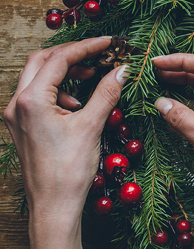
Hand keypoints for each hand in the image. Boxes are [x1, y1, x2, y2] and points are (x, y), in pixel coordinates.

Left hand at [3, 37, 127, 248]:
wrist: (53, 205)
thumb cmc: (68, 170)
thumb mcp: (92, 126)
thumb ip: (106, 92)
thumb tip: (122, 69)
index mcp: (31, 100)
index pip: (59, 59)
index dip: (86, 47)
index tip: (109, 43)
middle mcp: (17, 104)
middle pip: (41, 61)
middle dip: (71, 54)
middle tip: (97, 53)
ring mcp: (17, 116)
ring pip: (37, 77)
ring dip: (64, 71)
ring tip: (91, 77)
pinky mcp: (22, 126)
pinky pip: (37, 95)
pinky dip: (58, 90)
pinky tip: (77, 103)